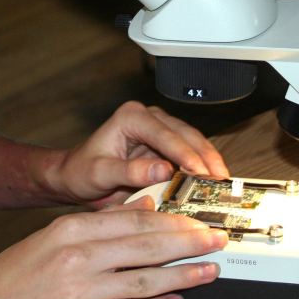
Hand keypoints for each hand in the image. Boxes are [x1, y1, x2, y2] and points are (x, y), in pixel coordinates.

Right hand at [0, 197, 228, 298]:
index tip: (197, 220)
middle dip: (188, 244)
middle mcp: (77, 262)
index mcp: (70, 231)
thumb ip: (100, 223)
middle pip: (145, 249)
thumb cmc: (16, 275)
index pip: (133, 221)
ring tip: (208, 271)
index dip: (171, 221)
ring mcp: (81, 298)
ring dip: (183, 277)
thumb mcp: (52, 237)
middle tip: (216, 240)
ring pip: (145, 283)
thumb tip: (146, 207)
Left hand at [47, 101, 229, 206]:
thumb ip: (129, 171)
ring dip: (209, 160)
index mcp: (131, 117)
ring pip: (193, 141)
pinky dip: (203, 166)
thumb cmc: (82, 172)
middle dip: (205, 156)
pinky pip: (190, 152)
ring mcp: (160, 129)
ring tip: (223, 181)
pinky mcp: (167, 144)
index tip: (200, 171)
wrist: (75, 177)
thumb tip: (163, 170)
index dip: (184, 153)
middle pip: (185, 134)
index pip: (164, 134)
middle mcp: (149, 117)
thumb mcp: (100, 173)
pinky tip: (214, 180)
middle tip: (220, 179)